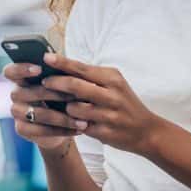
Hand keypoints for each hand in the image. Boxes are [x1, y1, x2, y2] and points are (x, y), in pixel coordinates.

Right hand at [2, 62, 87, 149]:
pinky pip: (41, 130)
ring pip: (37, 114)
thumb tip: (66, 65)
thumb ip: (59, 74)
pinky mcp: (22, 129)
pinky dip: (62, 130)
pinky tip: (77, 129)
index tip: (39, 69)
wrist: (61, 125)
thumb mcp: (62, 84)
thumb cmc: (62, 97)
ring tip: (82, 120)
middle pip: (28, 92)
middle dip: (54, 94)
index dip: (22, 69)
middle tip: (75, 95)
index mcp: (21, 78)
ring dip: (62, 117)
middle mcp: (15, 94)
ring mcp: (16, 112)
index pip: (10, 71)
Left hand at [41, 52, 164, 156]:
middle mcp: (111, 95)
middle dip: (55, 83)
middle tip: (43, 82)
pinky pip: (79, 126)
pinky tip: (71, 122)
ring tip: (65, 107)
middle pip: (75, 86)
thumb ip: (91, 76)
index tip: (46, 58)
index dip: (62, 63)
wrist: (146, 131)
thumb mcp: (114, 83)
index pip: (82, 68)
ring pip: (73, 108)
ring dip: (64, 108)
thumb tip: (62, 67)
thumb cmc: (124, 102)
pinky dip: (72, 123)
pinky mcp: (104, 133)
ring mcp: (108, 115)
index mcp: (112, 79)